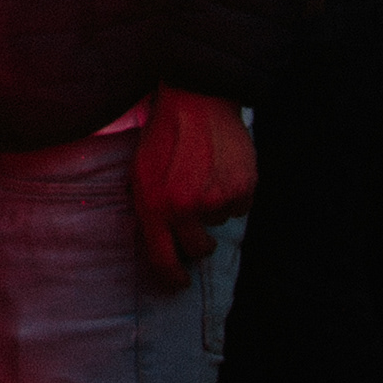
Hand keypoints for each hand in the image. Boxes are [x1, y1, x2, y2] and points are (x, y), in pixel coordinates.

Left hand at [131, 88, 256, 288]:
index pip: (163, 260)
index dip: (172, 277)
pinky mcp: (242, 188)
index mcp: (153, 206)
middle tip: (196, 219)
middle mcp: (184, 208)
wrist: (195, 102)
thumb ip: (149, 208)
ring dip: (214, 207)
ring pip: (219, 223)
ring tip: (204, 175)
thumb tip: (160, 242)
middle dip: (198, 241)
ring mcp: (215, 200)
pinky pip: (240, 207)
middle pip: (198, 249)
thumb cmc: (163, 137)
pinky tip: (222, 170)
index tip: (179, 281)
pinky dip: (234, 194)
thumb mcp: (140, 173)